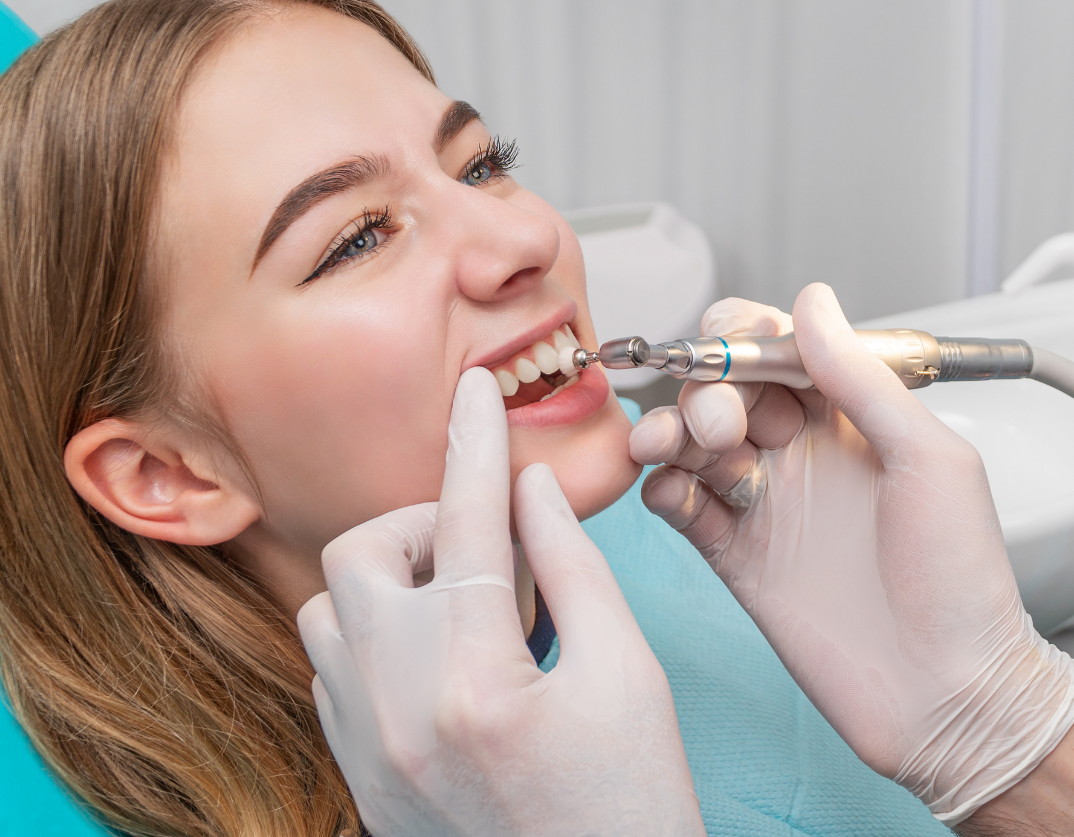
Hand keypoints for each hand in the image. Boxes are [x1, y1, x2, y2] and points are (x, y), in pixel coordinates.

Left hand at [299, 367, 703, 836]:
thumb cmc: (634, 801)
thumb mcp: (628, 675)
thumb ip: (573, 567)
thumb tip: (529, 488)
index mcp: (477, 682)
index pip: (466, 525)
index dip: (476, 444)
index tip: (477, 389)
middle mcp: (397, 715)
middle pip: (363, 557)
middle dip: (426, 525)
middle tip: (493, 545)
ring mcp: (366, 752)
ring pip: (329, 613)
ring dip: (393, 581)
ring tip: (467, 603)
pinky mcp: (359, 778)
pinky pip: (331, 671)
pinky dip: (377, 637)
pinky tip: (443, 654)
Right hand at [629, 284, 1073, 823]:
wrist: (948, 694)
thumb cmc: (962, 582)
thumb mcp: (929, 459)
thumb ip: (863, 379)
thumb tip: (813, 301)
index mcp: (855, 417)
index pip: (781, 348)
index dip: (747, 339)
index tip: (737, 351)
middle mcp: (806, 452)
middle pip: (726, 387)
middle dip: (709, 389)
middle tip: (727, 425)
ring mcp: (769, 504)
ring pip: (692, 441)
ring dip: (671, 431)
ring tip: (675, 448)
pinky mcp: (739, 557)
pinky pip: (681, 506)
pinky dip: (663, 489)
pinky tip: (677, 494)